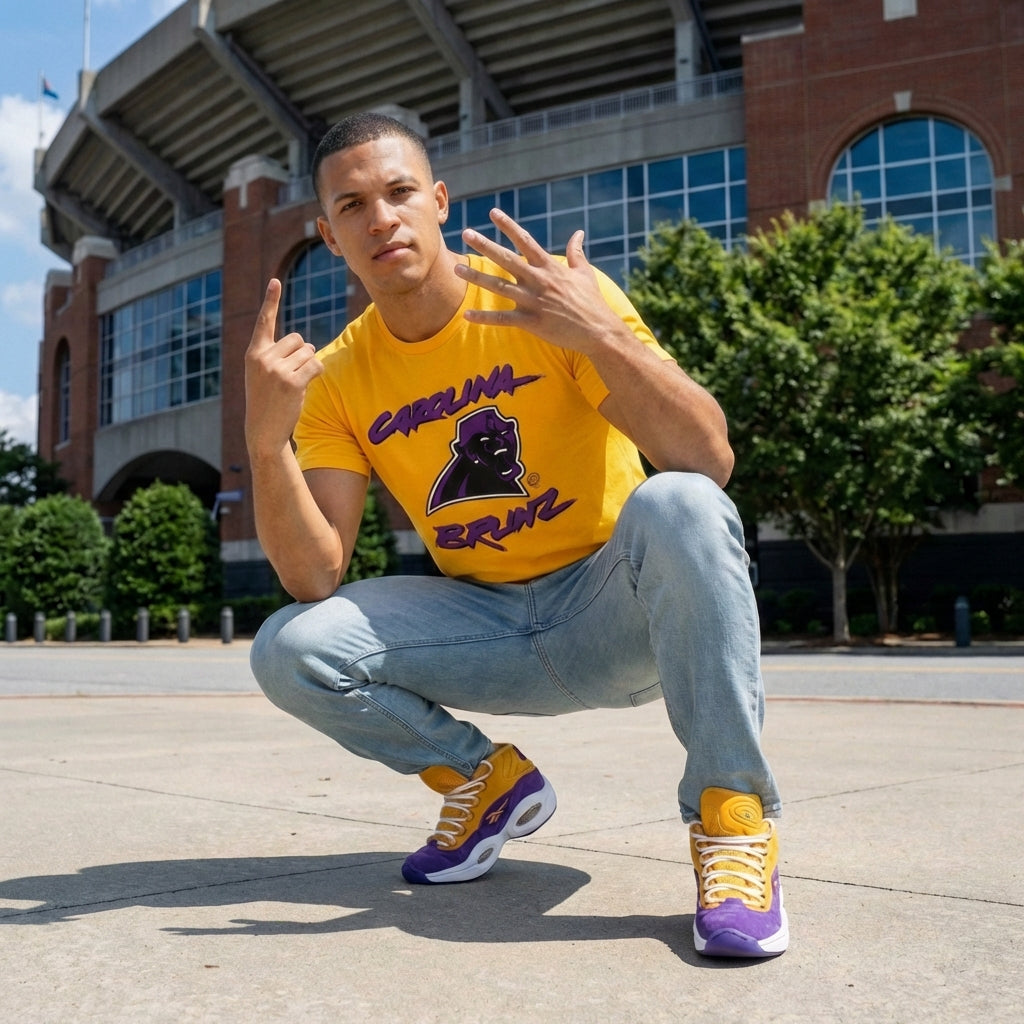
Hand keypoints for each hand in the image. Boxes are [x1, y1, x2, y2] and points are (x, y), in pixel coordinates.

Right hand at [244, 279, 323, 457]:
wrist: (263, 430)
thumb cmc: (267, 401)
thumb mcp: (263, 374)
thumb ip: (276, 356)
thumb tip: (306, 344)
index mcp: (254, 353)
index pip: (265, 322)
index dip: (271, 300)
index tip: (275, 281)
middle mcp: (263, 358)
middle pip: (298, 339)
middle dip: (302, 354)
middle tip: (291, 374)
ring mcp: (277, 370)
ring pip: (309, 352)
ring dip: (309, 365)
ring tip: (295, 383)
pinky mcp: (292, 382)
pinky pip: (316, 366)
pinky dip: (316, 373)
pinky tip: (305, 387)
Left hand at [455, 209, 621, 354]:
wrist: (599, 331)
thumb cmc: (592, 302)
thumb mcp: (585, 273)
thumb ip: (576, 252)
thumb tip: (578, 233)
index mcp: (549, 267)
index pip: (525, 241)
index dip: (509, 226)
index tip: (493, 212)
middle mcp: (539, 281)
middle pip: (507, 259)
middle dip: (485, 245)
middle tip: (467, 233)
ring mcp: (534, 302)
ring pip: (499, 286)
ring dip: (476, 278)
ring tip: (457, 269)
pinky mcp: (532, 323)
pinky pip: (502, 320)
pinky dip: (484, 318)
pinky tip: (467, 314)